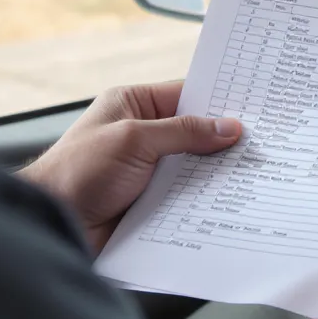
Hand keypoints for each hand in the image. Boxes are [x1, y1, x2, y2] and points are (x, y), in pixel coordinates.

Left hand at [18, 81, 241, 254]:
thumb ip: (183, 132)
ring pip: (196, 165)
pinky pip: (189, 193)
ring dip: (218, 172)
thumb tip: (227, 127)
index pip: (188, 95)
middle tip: (263, 141)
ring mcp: (149, 168)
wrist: (54, 224)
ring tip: (254, 172)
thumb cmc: (75, 173)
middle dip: (225, 139)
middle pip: (197, 132)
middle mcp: (143, 134)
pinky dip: (207, 197)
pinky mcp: (154, 199)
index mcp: (133, 105)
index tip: (254, 107)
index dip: (220, 100)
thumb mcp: (133, 140)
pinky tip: (230, 199)